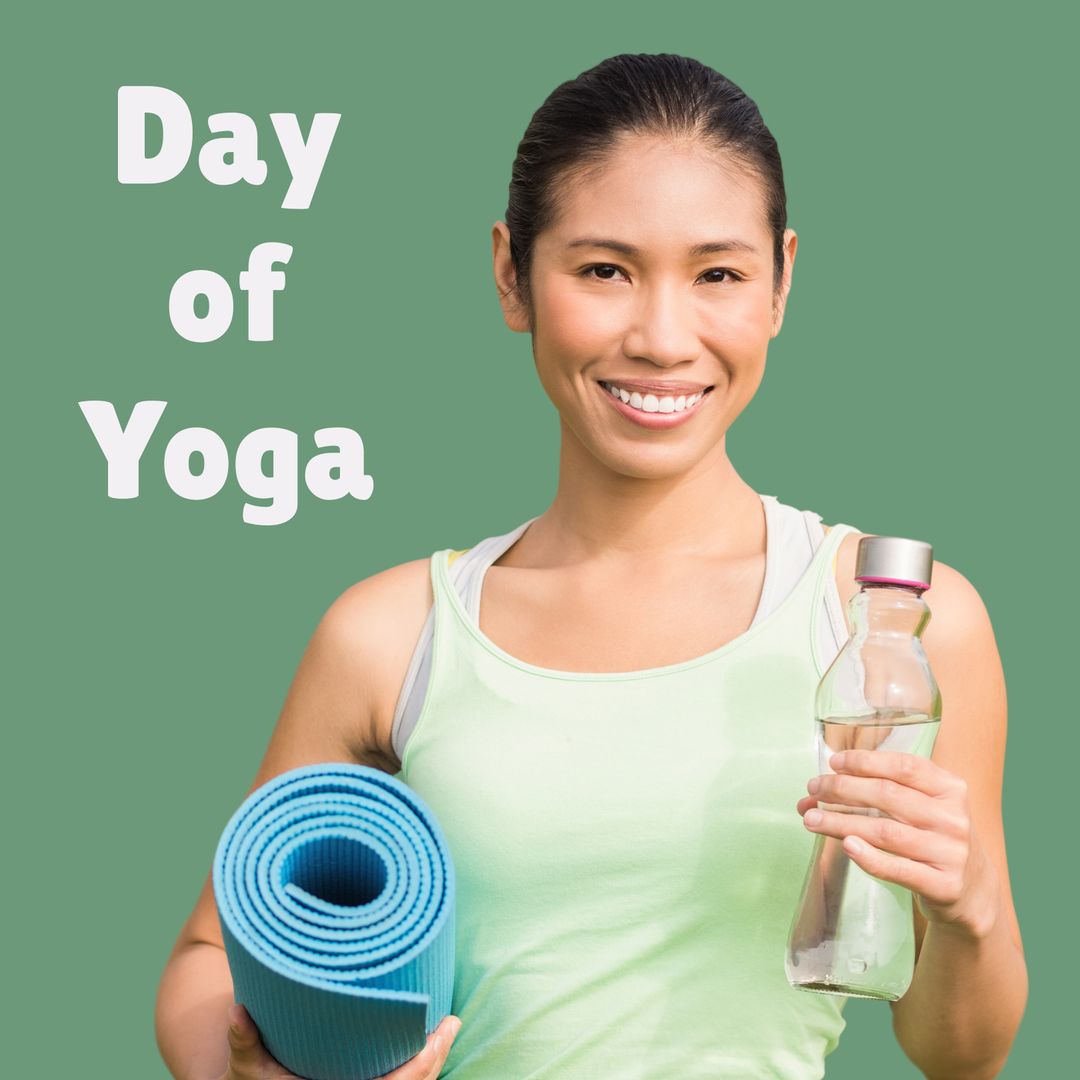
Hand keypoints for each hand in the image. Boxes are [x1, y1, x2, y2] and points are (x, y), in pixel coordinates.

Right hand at [218, 1003, 461, 1079]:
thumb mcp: (246, 1069)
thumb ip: (243, 1040)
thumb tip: (237, 1009)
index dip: (424, 1062)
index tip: (440, 1029)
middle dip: (436, 1058)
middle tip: (450, 1022)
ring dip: (430, 1064)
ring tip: (444, 1031)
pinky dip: (417, 1072)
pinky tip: (424, 1049)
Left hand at [796, 749, 1000, 938]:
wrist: (974, 890)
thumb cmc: (934, 838)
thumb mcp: (925, 806)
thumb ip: (882, 792)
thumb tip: (819, 788)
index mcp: (950, 789)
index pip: (904, 766)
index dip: (865, 761)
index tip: (833, 763)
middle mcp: (952, 818)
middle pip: (887, 795)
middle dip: (842, 789)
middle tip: (813, 788)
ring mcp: (950, 852)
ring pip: (885, 832)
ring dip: (840, 823)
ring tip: (810, 819)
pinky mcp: (944, 885)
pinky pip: (898, 869)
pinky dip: (868, 857)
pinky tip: (845, 845)